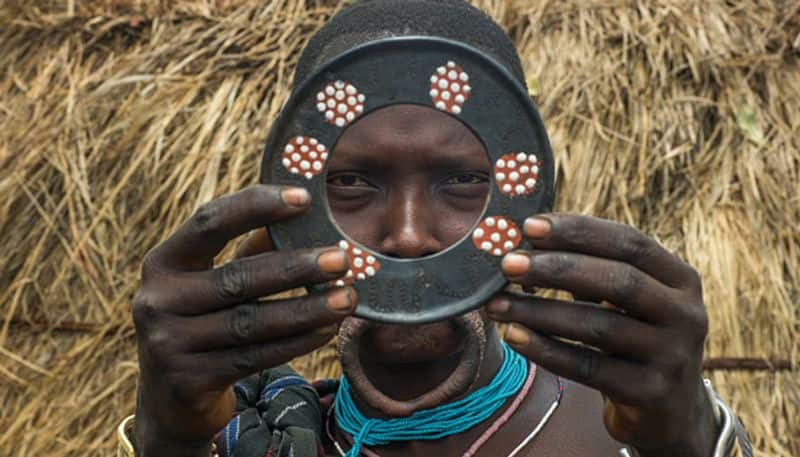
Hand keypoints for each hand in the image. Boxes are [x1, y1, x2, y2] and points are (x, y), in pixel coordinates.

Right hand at [132, 185, 355, 456]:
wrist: (168, 398)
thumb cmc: (203, 321)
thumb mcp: (213, 282)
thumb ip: (250, 250)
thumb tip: (304, 214)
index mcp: (162, 262)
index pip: (209, 223)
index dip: (255, 206)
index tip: (304, 198)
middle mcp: (157, 300)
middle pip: (237, 278)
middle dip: (296, 267)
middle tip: (342, 259)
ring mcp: (168, 344)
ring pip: (251, 322)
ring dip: (306, 310)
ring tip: (347, 299)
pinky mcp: (188, 381)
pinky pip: (255, 357)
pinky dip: (297, 342)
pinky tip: (327, 329)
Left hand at [485, 214, 715, 455]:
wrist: (669, 410)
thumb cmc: (632, 339)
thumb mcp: (626, 302)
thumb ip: (589, 270)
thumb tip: (523, 244)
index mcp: (681, 279)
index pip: (630, 242)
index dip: (579, 231)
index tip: (530, 226)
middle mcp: (685, 314)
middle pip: (618, 281)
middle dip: (556, 269)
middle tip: (508, 264)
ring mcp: (673, 356)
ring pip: (598, 326)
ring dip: (540, 312)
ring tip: (497, 304)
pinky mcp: (651, 393)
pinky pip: (588, 368)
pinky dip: (546, 350)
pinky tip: (514, 336)